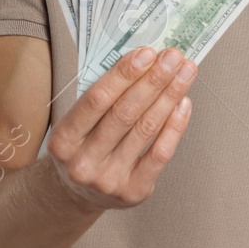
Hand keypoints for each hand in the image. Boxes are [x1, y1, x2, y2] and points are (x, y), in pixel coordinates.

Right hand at [46, 46, 196, 212]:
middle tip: (173, 57)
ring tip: (185, 72)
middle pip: (125, 113)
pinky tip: (183, 103)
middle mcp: (83, 163)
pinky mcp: (133, 191)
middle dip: (153, 80)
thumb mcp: (77, 123)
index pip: (97, 99)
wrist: (79, 194)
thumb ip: (103, 97)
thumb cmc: (83, 146)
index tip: (147, 53)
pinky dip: (175, 125)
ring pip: (146, 129)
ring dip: (170, 95)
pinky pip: (160, 153)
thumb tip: (144, 61)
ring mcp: (109, 180)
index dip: (124, 74)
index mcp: (63, 140)